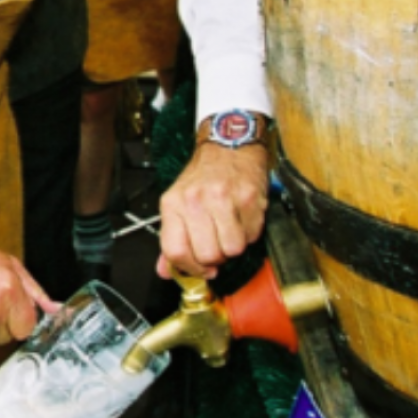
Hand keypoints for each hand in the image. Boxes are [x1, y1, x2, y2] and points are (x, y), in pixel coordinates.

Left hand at [155, 128, 269, 279]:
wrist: (229, 145)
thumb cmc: (203, 176)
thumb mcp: (178, 203)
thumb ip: (172, 239)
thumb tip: (166, 272)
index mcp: (173, 203)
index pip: (175, 251)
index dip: (190, 267)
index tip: (200, 268)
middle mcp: (196, 200)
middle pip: (208, 255)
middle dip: (215, 258)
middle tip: (217, 244)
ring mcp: (223, 198)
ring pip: (232, 249)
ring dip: (233, 246)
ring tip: (229, 229)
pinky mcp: (249, 198)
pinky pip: (251, 236)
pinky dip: (248, 234)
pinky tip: (241, 219)